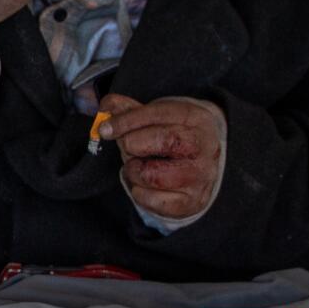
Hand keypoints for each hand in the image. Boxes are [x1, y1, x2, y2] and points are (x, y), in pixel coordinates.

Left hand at [98, 93, 224, 220]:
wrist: (203, 165)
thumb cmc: (173, 137)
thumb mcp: (156, 118)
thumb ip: (130, 110)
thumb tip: (106, 105)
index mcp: (195, 119)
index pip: (159, 114)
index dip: (126, 121)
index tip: (105, 128)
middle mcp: (203, 147)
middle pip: (163, 141)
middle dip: (132, 144)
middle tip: (127, 147)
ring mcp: (199, 176)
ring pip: (151, 175)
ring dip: (133, 171)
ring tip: (139, 165)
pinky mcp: (189, 202)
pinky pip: (150, 200)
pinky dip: (139, 192)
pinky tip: (146, 184)